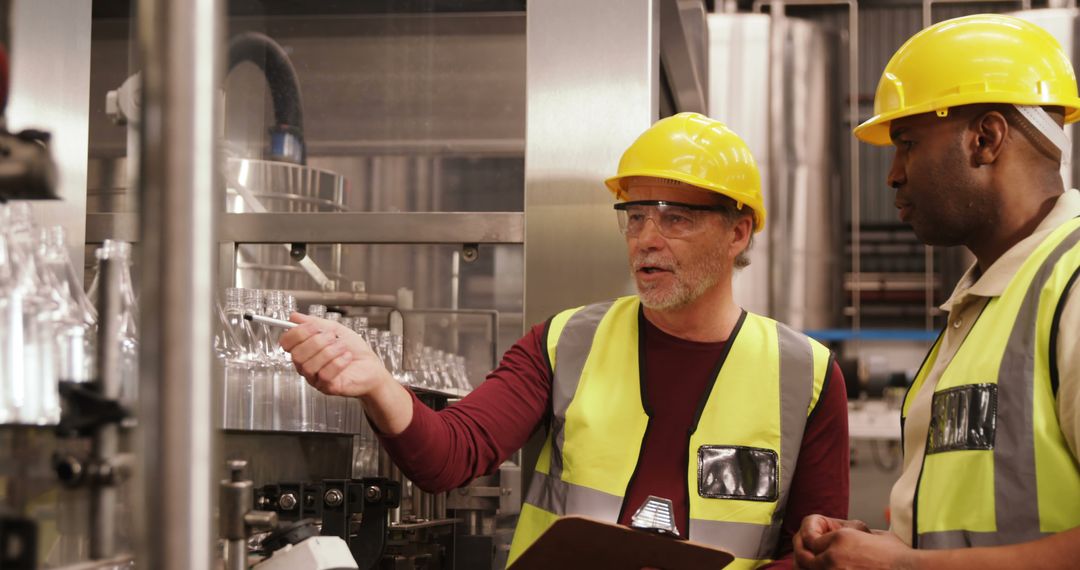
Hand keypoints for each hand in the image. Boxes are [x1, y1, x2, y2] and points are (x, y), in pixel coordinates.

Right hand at [279, 312, 393, 397]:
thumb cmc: (355, 351)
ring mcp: (316, 379)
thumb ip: (315, 323)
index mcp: (305, 351)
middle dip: (316, 342)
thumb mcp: (336, 330)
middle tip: (333, 337)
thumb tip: (294, 317)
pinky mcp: (328, 388)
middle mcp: (306, 366)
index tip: (312, 326)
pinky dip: (338, 362)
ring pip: (310, 366)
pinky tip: (347, 357)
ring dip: (329, 352)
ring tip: (342, 347)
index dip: (297, 333)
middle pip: (297, 354)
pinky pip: (324, 375)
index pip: (286, 343)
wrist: (372, 367)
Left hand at [795, 516, 912, 569]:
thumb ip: (850, 531)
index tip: (815, 531)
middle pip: (801, 553)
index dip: (809, 530)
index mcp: (840, 540)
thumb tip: (836, 530)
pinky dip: (814, 569)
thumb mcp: (871, 534)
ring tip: (808, 555)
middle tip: (803, 542)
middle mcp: (833, 558)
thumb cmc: (897, 557)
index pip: (808, 534)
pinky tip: (820, 565)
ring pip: (804, 568)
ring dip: (804, 561)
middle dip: (800, 545)